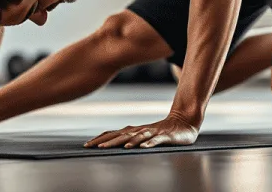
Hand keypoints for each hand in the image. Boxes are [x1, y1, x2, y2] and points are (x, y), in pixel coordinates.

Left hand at [83, 114, 198, 148]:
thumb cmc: (162, 132)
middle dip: (106, 141)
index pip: (113, 133)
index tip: (86, 145)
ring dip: (126, 142)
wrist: (185, 123)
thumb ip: (130, 138)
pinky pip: (155, 140)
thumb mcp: (143, 136)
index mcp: (134, 130)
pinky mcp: (164, 136)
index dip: (100, 139)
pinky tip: (142, 147)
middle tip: (92, 147)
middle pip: (121, 135)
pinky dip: (148, 143)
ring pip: (137, 137)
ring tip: (114, 147)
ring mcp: (152, 132)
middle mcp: (140, 130)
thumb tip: (114, 143)